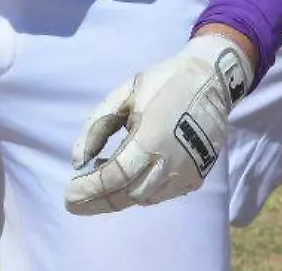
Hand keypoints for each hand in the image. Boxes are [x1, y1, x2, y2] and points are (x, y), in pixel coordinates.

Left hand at [65, 32, 252, 213]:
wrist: (213, 81)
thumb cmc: (165, 83)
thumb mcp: (125, 93)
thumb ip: (97, 126)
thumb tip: (78, 161)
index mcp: (152, 137)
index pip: (114, 176)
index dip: (89, 189)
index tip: (68, 194)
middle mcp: (172, 161)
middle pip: (127, 194)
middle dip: (97, 201)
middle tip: (75, 202)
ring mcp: (187, 171)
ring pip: (144, 198)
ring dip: (118, 197)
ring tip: (101, 185)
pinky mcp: (197, 176)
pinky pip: (161, 194)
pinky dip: (140, 192)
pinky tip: (129, 179)